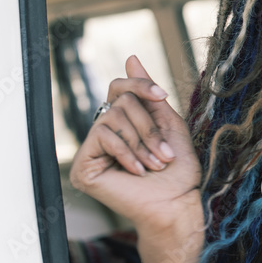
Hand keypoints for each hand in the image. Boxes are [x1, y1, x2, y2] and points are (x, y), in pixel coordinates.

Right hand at [69, 56, 204, 262]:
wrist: (177, 204)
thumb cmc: (178, 170)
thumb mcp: (169, 124)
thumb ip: (149, 93)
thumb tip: (131, 58)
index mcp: (124, 123)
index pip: (119, 87)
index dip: (140, 86)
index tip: (162, 95)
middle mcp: (104, 134)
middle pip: (120, 101)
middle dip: (149, 127)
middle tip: (164, 153)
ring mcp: (92, 151)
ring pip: (113, 117)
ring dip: (142, 142)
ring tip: (156, 164)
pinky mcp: (83, 167)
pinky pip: (102, 137)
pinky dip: (126, 153)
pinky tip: (137, 171)